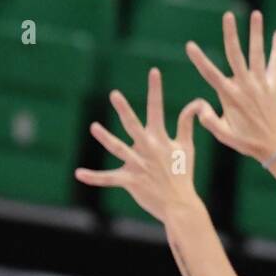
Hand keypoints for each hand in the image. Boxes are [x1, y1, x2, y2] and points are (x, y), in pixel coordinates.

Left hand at [75, 68, 204, 223]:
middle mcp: (148, 149)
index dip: (156, 90)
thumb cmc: (183, 175)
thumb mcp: (187, 147)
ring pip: (118, 149)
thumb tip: (196, 103)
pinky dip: (93, 177)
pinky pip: (108, 179)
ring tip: (93, 126)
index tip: (154, 71)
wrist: (180, 204)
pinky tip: (78, 173)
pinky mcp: (130, 181)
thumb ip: (187, 124)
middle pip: (134, 125)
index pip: (158, 109)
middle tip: (114, 94)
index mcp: (161, 139)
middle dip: (124, 109)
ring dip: (105, 137)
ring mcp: (138, 165)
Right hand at [185, 10, 275, 161]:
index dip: (199, 59)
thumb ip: (209, 120)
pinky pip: (275, 63)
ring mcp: (261, 84)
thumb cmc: (246, 142)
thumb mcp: (224, 135)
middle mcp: (245, 86)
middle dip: (231, 34)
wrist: (275, 145)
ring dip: (256, 33)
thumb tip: (198, 107)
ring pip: (257, 53)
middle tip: (227, 15)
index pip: (211, 74)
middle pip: (236, 55)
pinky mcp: (274, 84)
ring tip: (255, 14)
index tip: (190, 45)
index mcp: (230, 97)